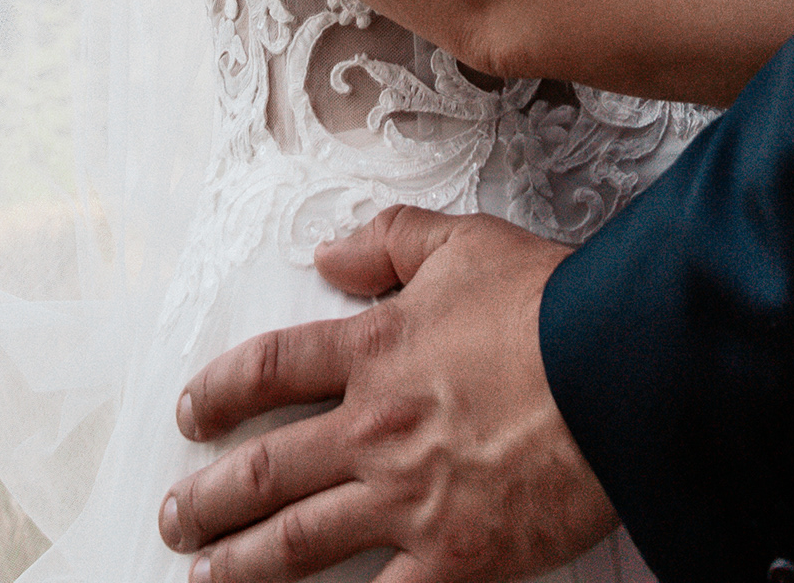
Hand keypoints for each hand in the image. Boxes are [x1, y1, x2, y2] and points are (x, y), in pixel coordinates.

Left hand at [159, 205, 618, 581]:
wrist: (618, 370)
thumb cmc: (552, 305)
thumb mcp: (465, 242)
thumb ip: (390, 243)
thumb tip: (330, 256)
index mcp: (374, 350)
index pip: (269, 370)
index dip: (218, 391)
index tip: (189, 410)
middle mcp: (374, 430)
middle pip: (265, 470)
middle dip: (209, 498)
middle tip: (175, 515)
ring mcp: (406, 501)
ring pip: (297, 543)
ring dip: (240, 565)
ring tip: (204, 577)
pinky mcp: (451, 559)